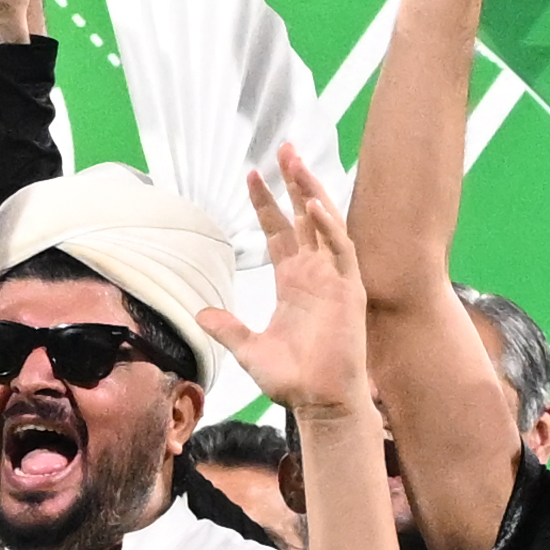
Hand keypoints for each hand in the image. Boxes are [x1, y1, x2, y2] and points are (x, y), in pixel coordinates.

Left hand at [199, 146, 369, 419]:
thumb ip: (228, 327)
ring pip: (324, 223)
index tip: (251, 174)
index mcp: (294, 283)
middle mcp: (315, 274)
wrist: (319, 402)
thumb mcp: (249, 348)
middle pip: (303, 217)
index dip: (266, 203)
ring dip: (311, 191)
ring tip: (296, 160)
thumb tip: (200, 314)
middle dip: (293, 182)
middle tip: (283, 147)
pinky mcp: (349, 290)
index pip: (279, 232)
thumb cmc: (292, 379)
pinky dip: (329, 225)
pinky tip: (312, 204)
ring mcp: (334, 279)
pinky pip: (341, 249)